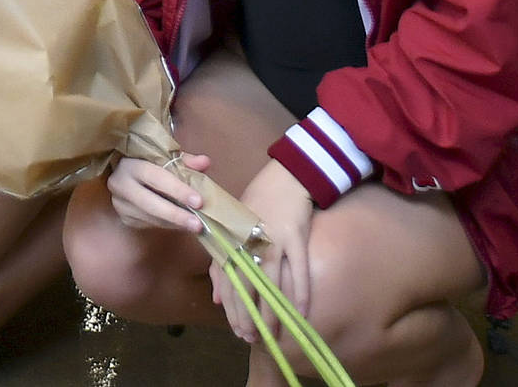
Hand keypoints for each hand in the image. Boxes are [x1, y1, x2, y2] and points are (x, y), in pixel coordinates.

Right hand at [107, 151, 211, 233]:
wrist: (122, 172)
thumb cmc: (145, 162)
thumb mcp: (162, 157)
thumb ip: (183, 160)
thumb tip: (205, 162)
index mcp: (129, 164)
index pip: (155, 177)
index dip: (177, 189)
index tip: (198, 201)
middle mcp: (120, 184)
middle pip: (150, 203)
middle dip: (176, 215)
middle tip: (198, 224)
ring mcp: (120, 204)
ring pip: (151, 218)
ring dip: (175, 223)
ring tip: (195, 226)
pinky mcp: (125, 218)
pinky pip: (150, 224)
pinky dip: (168, 225)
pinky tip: (180, 224)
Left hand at [212, 159, 313, 344]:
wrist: (285, 177)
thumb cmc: (256, 205)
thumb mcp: (232, 228)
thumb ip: (222, 263)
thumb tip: (217, 300)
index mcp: (231, 237)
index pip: (226, 279)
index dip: (232, 308)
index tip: (237, 331)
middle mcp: (248, 240)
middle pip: (247, 285)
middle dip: (249, 315)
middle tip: (253, 339)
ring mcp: (272, 238)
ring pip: (271, 283)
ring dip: (272, 311)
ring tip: (273, 334)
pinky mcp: (295, 236)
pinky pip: (299, 270)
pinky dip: (301, 292)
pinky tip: (300, 313)